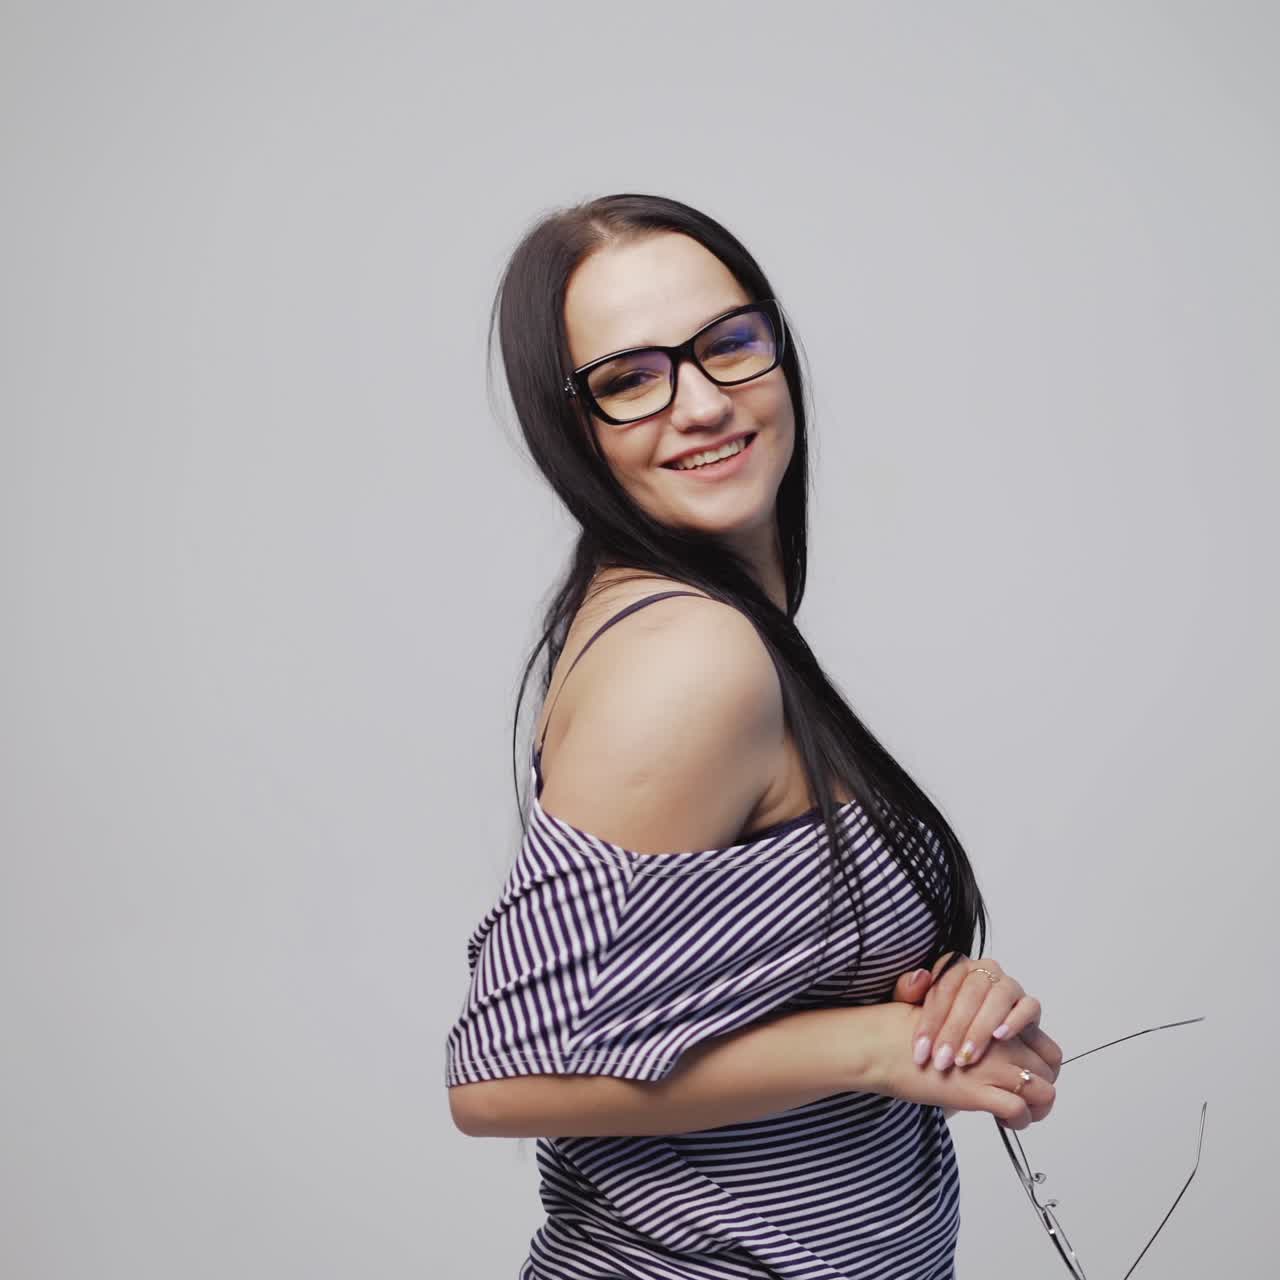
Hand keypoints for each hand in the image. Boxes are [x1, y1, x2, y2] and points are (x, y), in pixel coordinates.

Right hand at [867, 1001, 1059, 1129]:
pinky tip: (1002, 1121)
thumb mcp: (951, 1021)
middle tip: (1025, 1103)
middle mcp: (1000, 1040)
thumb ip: (980, 1033)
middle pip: (1050, 1071)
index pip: (1048, 1048)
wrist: (882, 1044)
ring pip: (1043, 1091)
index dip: (1045, 1068)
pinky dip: (1017, 1121)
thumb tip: (995, 1052)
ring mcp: (991, 1065)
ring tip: (1016, 1115)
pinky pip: (1018, 1110)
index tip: (1030, 1079)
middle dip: (1042, 1091)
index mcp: (995, 1020)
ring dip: (1035, 1109)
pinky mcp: (977, 1091)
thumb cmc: (908, 1033)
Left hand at [909, 953, 1060, 1074]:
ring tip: (966, 1058)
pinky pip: (1028, 1006)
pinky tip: (1000, 1038)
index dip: (930, 1020)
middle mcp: (984, 970)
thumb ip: (908, 990)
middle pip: (969, 994)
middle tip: (942, 1061)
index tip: (921, 1050)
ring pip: (997, 999)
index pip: (942, 986)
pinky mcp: (1028, 1003)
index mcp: (955, 966)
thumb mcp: (914, 1006)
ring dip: (980, 1030)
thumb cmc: (941, 1020)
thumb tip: (920, 976)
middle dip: (953, 1031)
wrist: (968, 1034)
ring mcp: (1008, 985)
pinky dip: (1015, 1020)